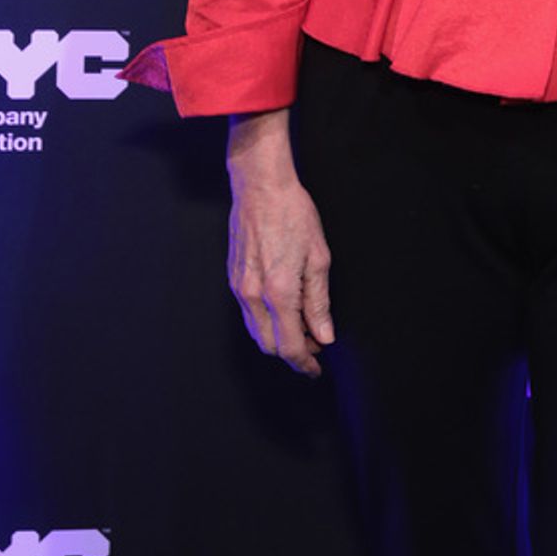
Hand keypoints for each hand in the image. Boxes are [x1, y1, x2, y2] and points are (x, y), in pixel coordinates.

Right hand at [226, 110, 333, 377]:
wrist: (261, 187)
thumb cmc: (293, 214)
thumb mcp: (318, 257)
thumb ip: (319, 301)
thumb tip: (323, 334)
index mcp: (279, 292)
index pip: (290, 345)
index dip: (304, 362)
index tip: (316, 368)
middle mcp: (254, 295)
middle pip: (269, 346)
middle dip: (292, 352)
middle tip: (315, 344)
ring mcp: (239, 288)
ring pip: (256, 332)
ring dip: (277, 338)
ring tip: (303, 327)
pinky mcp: (233, 278)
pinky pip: (247, 314)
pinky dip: (265, 322)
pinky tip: (283, 309)